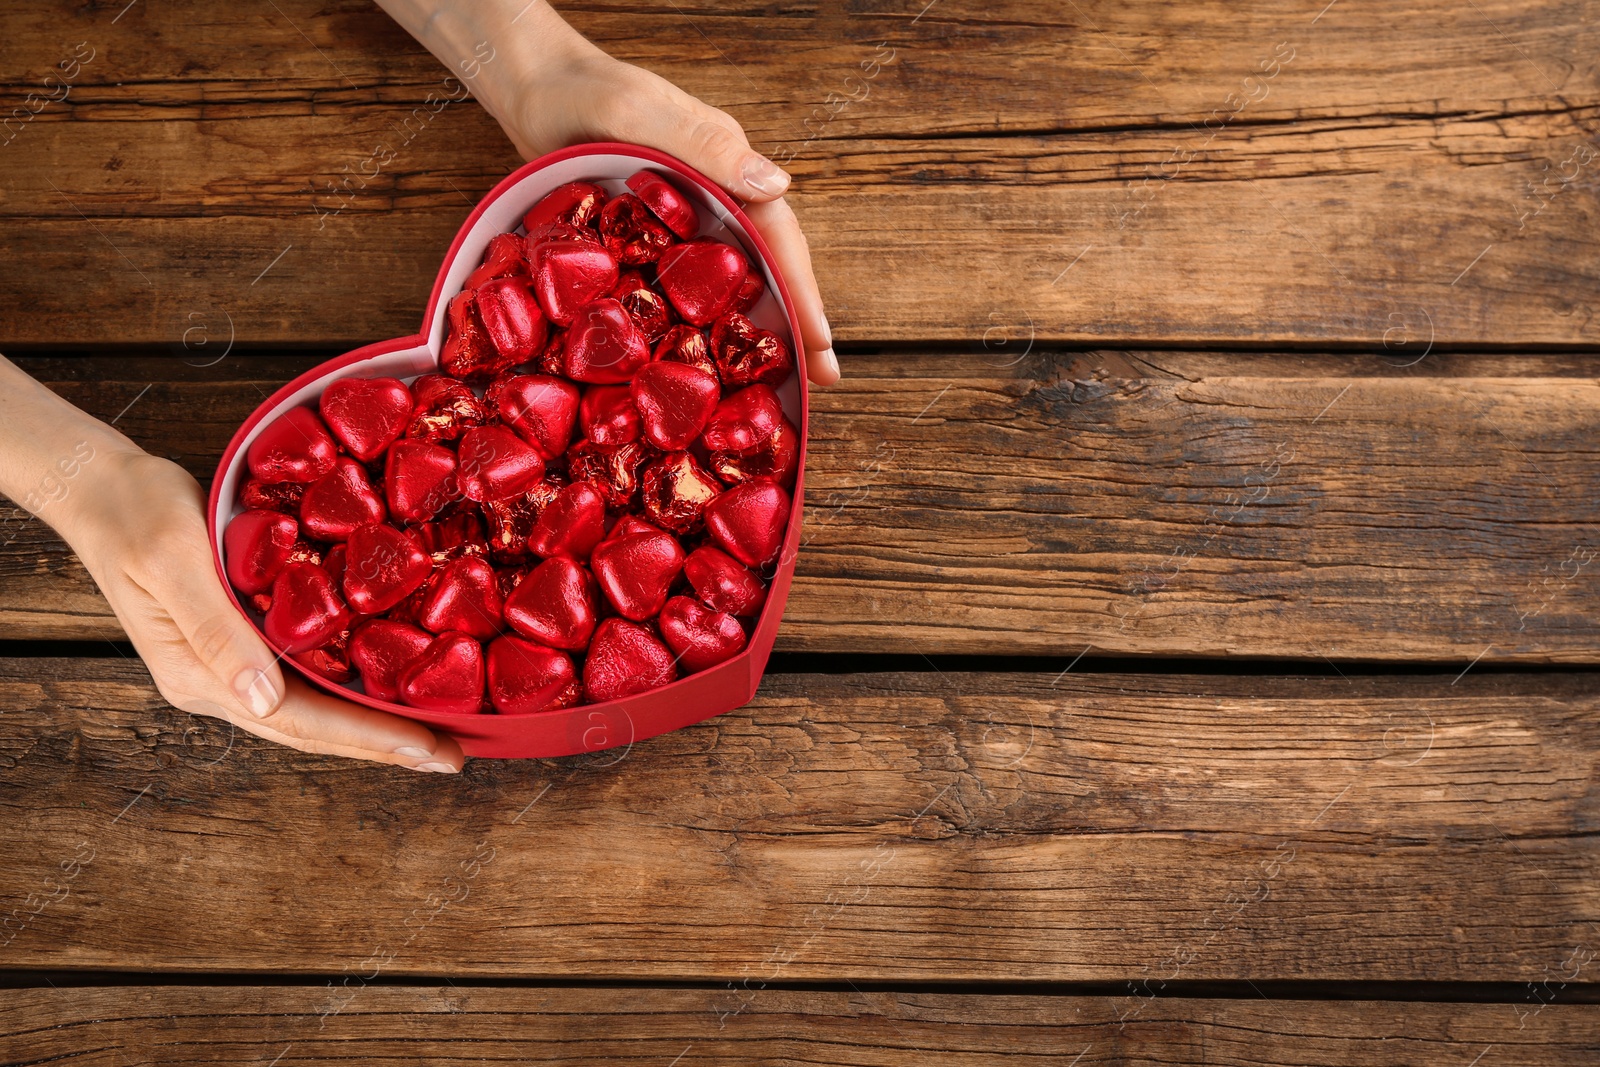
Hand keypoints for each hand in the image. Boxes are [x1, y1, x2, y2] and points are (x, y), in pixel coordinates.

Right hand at [63, 449, 464, 771]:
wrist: (102, 488)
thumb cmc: (135, 512)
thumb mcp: (171, 558)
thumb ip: (215, 629)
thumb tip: (261, 700)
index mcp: (200, 677)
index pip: (300, 723)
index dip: (369, 739)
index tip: (430, 751)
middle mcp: (220, 683)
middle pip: (315, 728)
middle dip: (385, 745)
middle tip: (456, 757)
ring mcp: (231, 666)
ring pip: (314, 708)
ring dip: (373, 724)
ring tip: (437, 733)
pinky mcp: (245, 637)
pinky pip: (308, 673)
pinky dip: (352, 684)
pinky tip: (393, 682)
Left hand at [376, 0, 838, 384]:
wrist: (533, 90)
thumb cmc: (584, 91)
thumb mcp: (641, 111)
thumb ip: (706, 145)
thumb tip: (778, 187)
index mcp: (728, 170)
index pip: (779, 239)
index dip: (802, 293)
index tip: (824, 346)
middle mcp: (715, 201)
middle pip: (765, 267)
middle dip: (793, 323)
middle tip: (818, 383)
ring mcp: (683, 224)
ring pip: (729, 282)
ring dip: (751, 331)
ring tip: (778, 386)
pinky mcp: (649, 241)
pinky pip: (682, 287)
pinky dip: (700, 324)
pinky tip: (703, 363)